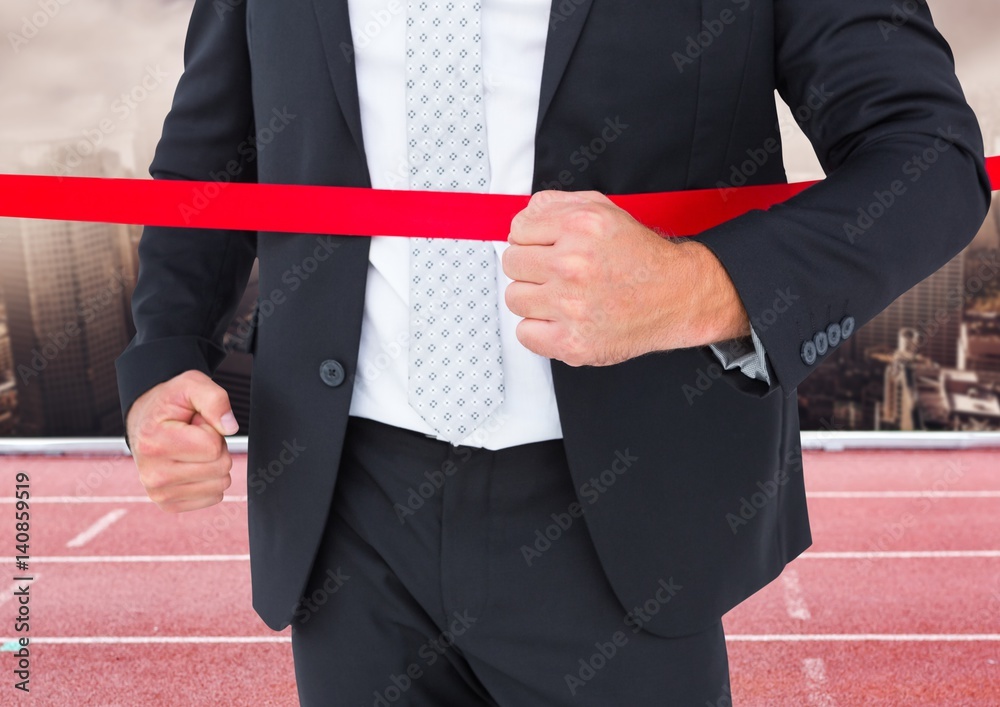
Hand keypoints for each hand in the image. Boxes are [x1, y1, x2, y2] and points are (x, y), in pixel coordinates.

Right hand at [126, 370, 237, 512]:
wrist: (146, 421)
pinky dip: (209, 480)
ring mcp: (159, 493)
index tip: (194, 423)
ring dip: (213, 464)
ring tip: (191, 449)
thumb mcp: (191, 384)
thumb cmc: (171, 402)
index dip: (212, 430)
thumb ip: (214, 399)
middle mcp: (153, 474)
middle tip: (194, 436)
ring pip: (220, 485)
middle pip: (220, 468)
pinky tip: (189, 465)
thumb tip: (230, 428)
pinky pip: (213, 497)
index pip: (213, 447)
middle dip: (216, 448)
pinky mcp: (168, 504)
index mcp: (154, 443)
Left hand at [502, 190, 748, 366]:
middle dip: (531, 267)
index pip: (517, 230)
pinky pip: (524, 333)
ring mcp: (571, 306)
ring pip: (514, 298)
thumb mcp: (604, 210)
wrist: (678, 297)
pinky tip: (561, 319)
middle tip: (555, 274)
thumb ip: (558, 205)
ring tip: (560, 297)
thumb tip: (523, 217)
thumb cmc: (641, 258)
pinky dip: (538, 329)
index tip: (545, 249)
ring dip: (533, 298)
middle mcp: (574, 265)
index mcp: (580, 227)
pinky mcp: (572, 342)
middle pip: (512, 263)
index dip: (530, 240)